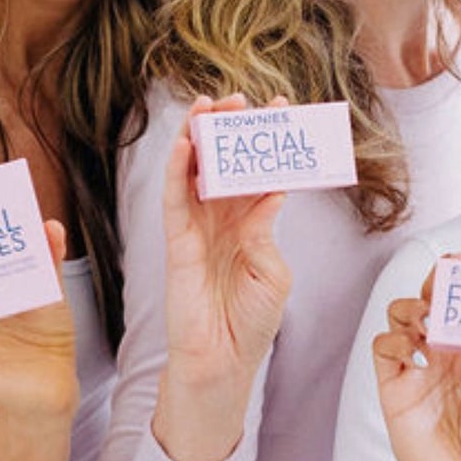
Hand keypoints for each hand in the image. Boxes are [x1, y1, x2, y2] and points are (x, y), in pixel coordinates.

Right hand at [163, 94, 291, 398]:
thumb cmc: (251, 322)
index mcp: (252, 224)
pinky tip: (185, 144)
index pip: (260, 172)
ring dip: (201, 137)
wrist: (223, 362)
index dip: (269, 142)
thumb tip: (270, 192)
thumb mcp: (273, 271)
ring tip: (209, 105)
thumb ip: (266, 230)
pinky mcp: (178, 243)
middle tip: (240, 98)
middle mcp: (224, 220)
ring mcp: (199, 229)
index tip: (285, 107)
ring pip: (196, 172)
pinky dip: (177, 170)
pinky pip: (175, 199)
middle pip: (226, 163)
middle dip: (232, 129)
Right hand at [373, 263, 460, 460]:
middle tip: (456, 269)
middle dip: (445, 276)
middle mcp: (447, 350)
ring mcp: (419, 364)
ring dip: (415, 305)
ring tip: (431, 317)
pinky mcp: (394, 384)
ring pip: (404, 313)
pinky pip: (384, 348)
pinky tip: (415, 352)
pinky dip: (395, 340)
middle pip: (437, 296)